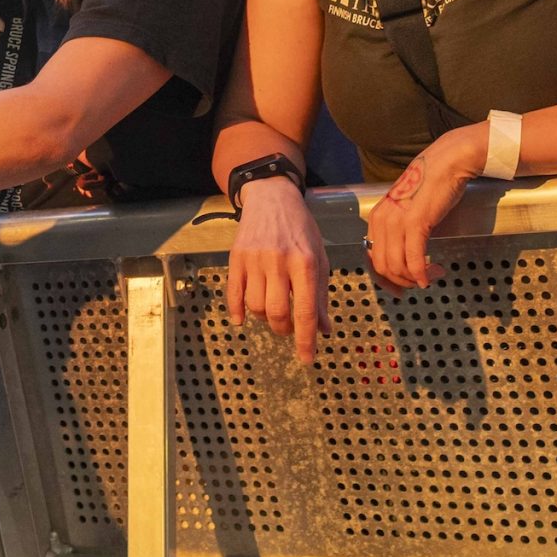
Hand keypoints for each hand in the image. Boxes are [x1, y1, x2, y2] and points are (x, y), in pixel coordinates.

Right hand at [225, 176, 331, 361]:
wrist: (271, 197)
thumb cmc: (301, 228)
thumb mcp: (319, 256)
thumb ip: (320, 293)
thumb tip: (324, 329)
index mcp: (305, 263)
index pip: (305, 311)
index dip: (306, 340)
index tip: (307, 359)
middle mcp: (279, 262)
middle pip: (277, 313)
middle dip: (284, 329)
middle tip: (288, 327)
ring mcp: (254, 260)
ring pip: (255, 307)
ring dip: (264, 318)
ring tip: (272, 310)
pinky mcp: (236, 258)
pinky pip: (233, 294)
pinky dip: (237, 311)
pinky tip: (242, 319)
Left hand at [366, 126, 483, 290]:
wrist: (446, 163)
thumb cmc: (431, 186)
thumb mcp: (406, 209)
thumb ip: (400, 230)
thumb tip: (404, 257)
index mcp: (376, 219)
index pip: (372, 258)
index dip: (386, 279)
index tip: (402, 288)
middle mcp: (381, 221)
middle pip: (383, 267)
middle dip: (401, 282)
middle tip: (420, 284)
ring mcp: (396, 222)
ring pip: (397, 267)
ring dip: (415, 278)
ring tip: (432, 275)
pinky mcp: (415, 223)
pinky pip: (414, 260)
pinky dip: (422, 274)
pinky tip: (431, 277)